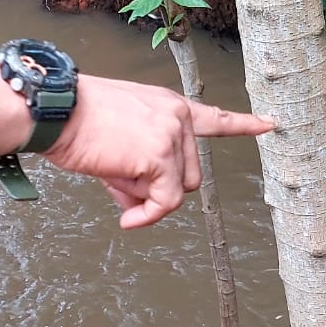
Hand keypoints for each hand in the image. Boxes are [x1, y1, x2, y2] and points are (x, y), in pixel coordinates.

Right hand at [41, 74, 273, 227]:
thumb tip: (143, 200)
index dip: (243, 124)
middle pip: (188, 174)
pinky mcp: (160, 157)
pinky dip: (147, 217)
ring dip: (145, 198)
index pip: (214, 117)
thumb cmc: (74, 122)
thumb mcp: (118, 133)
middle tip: (116, 181)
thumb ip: (141, 159)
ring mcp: (172, 135)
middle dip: (154, 187)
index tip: (271, 124)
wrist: (54, 110)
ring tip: (111, 180)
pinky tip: (127, 221)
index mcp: (168, 105)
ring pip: (177, 191)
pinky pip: (164, 203)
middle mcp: (177, 116)